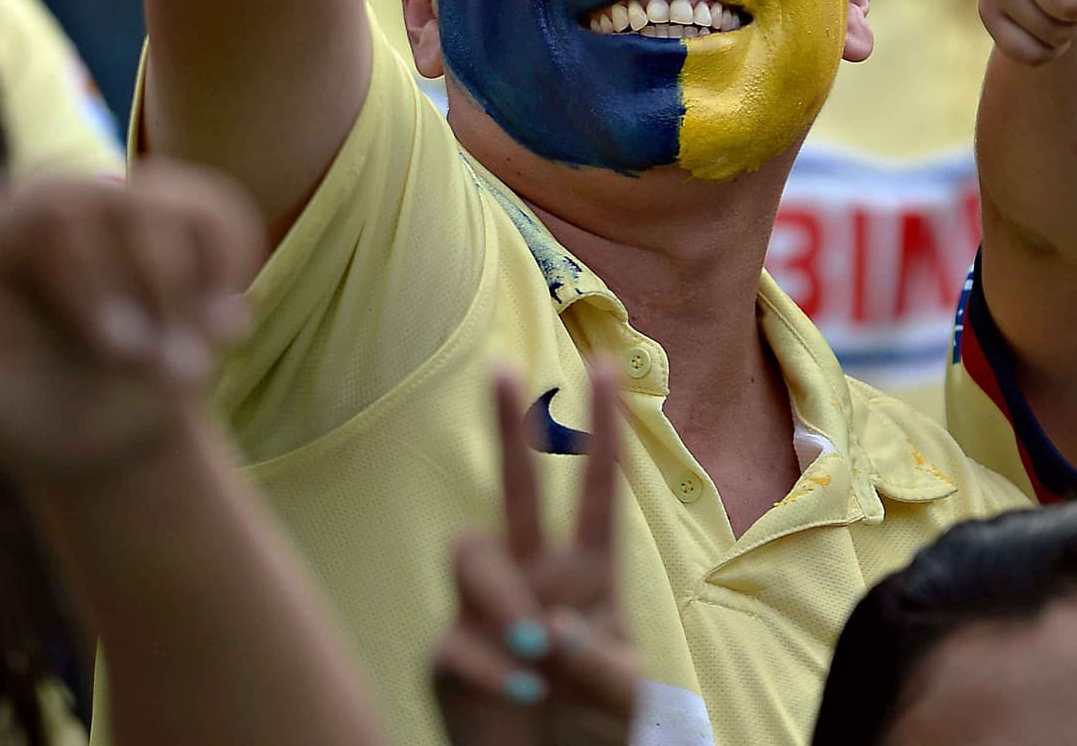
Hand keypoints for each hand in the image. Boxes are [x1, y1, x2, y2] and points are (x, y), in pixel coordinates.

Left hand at [0, 163, 263, 483]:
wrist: (103, 437)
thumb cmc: (24, 413)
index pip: (57, 216)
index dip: (98, 284)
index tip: (120, 351)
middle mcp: (57, 194)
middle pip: (125, 207)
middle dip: (150, 296)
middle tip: (152, 368)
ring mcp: (124, 198)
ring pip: (180, 212)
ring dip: (194, 300)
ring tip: (184, 367)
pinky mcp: (181, 212)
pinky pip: (223, 216)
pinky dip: (231, 275)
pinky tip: (222, 325)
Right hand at [434, 362, 634, 745]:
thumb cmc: (594, 734)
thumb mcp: (627, 704)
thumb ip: (602, 667)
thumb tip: (552, 626)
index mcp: (588, 577)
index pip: (596, 493)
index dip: (605, 432)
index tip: (610, 367)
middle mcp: (534, 579)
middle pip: (515, 490)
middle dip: (508, 428)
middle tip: (502, 368)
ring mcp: (487, 613)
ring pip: (471, 551)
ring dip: (502, 596)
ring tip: (533, 653)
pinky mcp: (449, 655)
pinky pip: (455, 639)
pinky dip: (489, 668)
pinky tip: (518, 693)